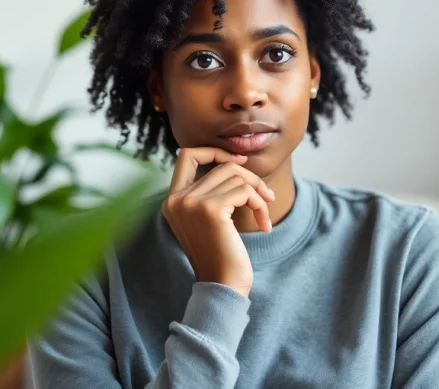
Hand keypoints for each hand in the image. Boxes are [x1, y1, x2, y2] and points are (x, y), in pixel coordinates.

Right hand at [162, 147, 274, 296]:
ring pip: (236, 176)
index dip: (215, 152)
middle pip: (221, 165)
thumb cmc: (222, 255)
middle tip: (266, 196)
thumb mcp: (209, 219)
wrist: (223, 286)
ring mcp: (191, 203)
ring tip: (262, 215)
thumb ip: (211, 191)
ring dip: (257, 194)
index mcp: (171, 200)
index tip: (240, 161)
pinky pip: (245, 191)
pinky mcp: (211, 210)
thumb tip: (236, 160)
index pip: (187, 155)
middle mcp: (176, 199)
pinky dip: (259, 205)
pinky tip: (263, 224)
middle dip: (250, 178)